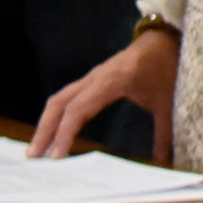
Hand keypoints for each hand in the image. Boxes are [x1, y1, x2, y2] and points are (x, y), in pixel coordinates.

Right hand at [31, 27, 176, 159]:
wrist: (167, 38)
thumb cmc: (167, 66)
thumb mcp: (168, 101)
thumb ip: (165, 135)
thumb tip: (165, 165)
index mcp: (112, 80)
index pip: (78, 109)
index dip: (64, 134)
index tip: (56, 158)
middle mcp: (96, 77)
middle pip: (59, 103)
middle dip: (44, 130)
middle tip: (34, 158)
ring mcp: (92, 78)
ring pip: (60, 99)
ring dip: (46, 123)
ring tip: (37, 150)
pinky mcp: (93, 81)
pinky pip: (68, 98)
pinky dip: (57, 116)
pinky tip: (54, 134)